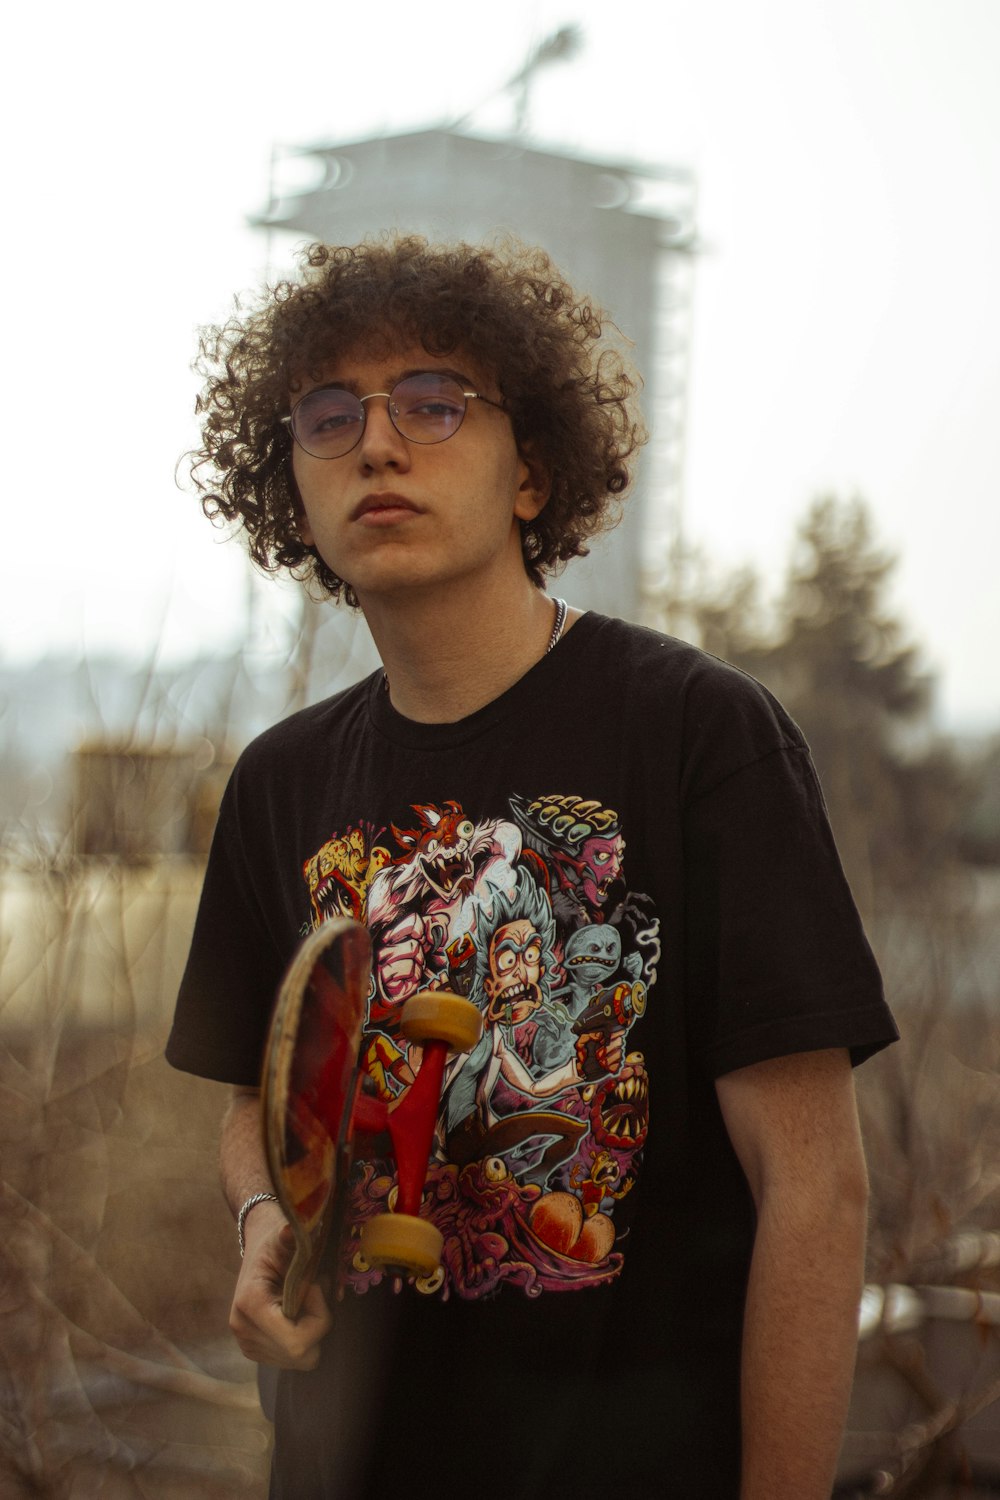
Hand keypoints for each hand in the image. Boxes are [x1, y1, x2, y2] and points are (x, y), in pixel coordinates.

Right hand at [229, 1204, 331, 1368]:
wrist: (258, 1248)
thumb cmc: (276, 1242)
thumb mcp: (286, 1237)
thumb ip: (291, 1238)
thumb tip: (290, 1230)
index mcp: (250, 1304)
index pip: (296, 1342)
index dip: (318, 1318)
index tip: (316, 1286)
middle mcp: (243, 1330)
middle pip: (302, 1356)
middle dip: (318, 1325)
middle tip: (315, 1292)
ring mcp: (247, 1344)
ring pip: (301, 1361)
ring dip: (312, 1332)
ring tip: (306, 1301)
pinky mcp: (254, 1350)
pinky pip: (293, 1359)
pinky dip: (304, 1338)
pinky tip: (299, 1314)